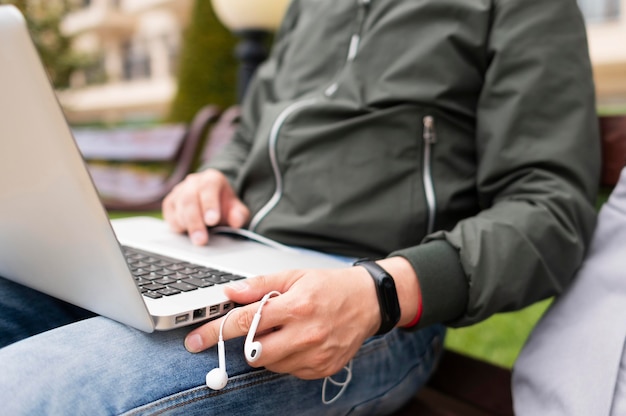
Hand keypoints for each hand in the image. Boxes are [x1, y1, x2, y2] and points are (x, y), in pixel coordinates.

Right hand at [162, 169, 249, 244]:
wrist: (213, 203)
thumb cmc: (224, 206)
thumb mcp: (237, 210)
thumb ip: (239, 214)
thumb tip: (236, 220)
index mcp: (212, 179)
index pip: (208, 187)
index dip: (209, 203)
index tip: (212, 220)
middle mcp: (193, 182)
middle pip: (189, 199)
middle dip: (195, 221)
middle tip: (201, 239)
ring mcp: (179, 191)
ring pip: (178, 207)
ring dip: (187, 226)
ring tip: (198, 239)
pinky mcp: (169, 203)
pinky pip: (170, 215)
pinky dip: (178, 226)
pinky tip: (188, 232)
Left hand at [184, 267, 380, 378]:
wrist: (369, 301)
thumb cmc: (330, 286)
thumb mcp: (294, 276)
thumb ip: (260, 285)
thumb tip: (229, 292)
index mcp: (297, 306)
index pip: (245, 322)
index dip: (215, 331)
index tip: (195, 339)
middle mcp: (307, 333)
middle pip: (254, 352)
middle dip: (246, 343)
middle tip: (254, 330)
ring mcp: (316, 354)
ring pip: (270, 364)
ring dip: (267, 350)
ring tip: (285, 330)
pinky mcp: (322, 369)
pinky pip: (289, 371)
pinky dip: (286, 358)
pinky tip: (299, 340)